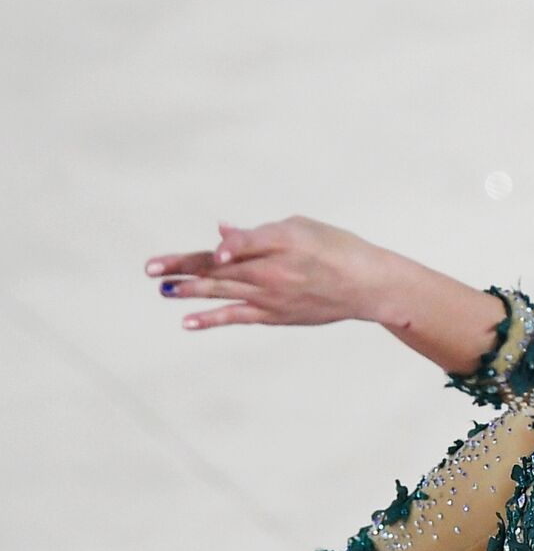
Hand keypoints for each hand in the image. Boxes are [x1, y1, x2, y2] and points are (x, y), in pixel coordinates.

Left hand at [145, 216, 407, 329]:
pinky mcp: (275, 315)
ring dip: (189, 290)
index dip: (233, 246)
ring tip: (162, 289)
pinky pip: (237, 317)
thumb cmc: (335, 248)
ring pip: (223, 291)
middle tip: (150, 268)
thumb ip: (258, 234)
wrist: (366, 286)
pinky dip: (212, 319)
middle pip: (222, 268)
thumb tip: (221, 234)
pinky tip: (188, 321)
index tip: (215, 249)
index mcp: (284, 242)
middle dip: (183, 267)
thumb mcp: (301, 229)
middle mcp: (275, 270)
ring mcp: (273, 296)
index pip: (250, 243)